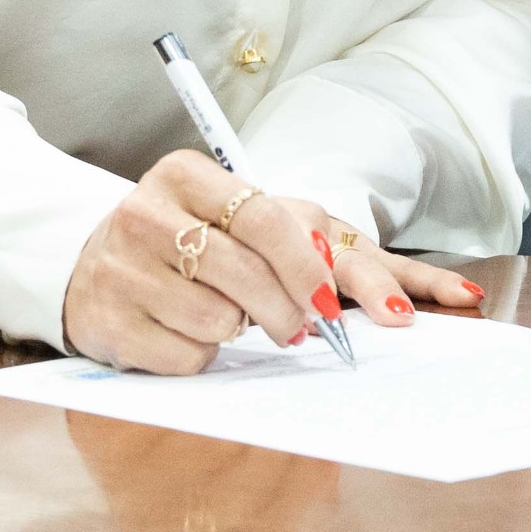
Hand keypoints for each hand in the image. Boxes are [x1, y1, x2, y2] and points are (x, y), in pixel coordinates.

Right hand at [60, 152, 485, 375]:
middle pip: (246, 275)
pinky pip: (186, 357)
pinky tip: (185, 330)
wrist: (95, 262)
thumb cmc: (198, 239)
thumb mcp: (259, 220)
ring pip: (217, 321)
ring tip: (225, 312)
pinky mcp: (105, 321)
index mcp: (187, 175)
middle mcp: (145, 213)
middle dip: (289, 312)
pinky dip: (201, 354)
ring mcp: (118, 267)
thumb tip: (435, 289)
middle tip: (300, 328)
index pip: (266, 218)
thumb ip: (333, 246)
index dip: (314, 268)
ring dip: (239, 330)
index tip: (369, 309)